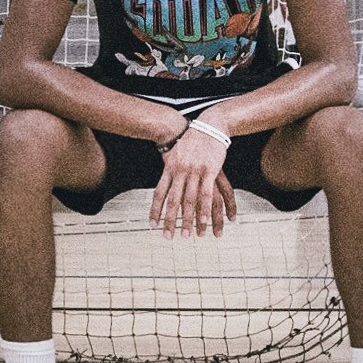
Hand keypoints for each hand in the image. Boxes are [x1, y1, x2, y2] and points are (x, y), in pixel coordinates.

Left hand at [152, 121, 236, 237]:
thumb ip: (170, 169)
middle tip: (169, 237)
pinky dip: (205, 209)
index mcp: (170, 168)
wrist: (208, 126)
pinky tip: (205, 221)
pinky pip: (206, 194)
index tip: (153, 226)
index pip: (159, 194)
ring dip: (189, 220)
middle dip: (171, 221)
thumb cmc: (191, 140)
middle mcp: (180, 171)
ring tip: (189, 235)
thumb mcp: (175, 154)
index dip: (155, 211)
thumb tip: (164, 183)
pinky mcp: (210, 171)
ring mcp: (195, 171)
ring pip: (190, 201)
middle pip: (173, 201)